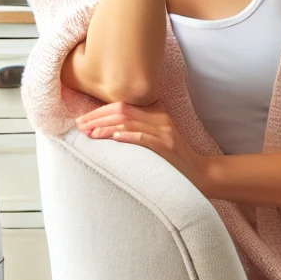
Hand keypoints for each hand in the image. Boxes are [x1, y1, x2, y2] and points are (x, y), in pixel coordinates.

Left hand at [75, 101, 211, 193]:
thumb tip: (107, 130)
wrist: (200, 174)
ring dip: (106, 127)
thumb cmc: (174, 160)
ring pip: (129, 122)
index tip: (82, 120)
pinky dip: (128, 136)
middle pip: (122, 110)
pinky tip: (113, 138)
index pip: (122, 105)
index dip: (99, 111)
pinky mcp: (167, 146)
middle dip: (97, 117)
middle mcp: (160, 118)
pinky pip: (144, 138)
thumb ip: (138, 129)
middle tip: (79, 126)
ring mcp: (164, 132)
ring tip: (90, 133)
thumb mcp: (157, 138)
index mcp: (156, 114)